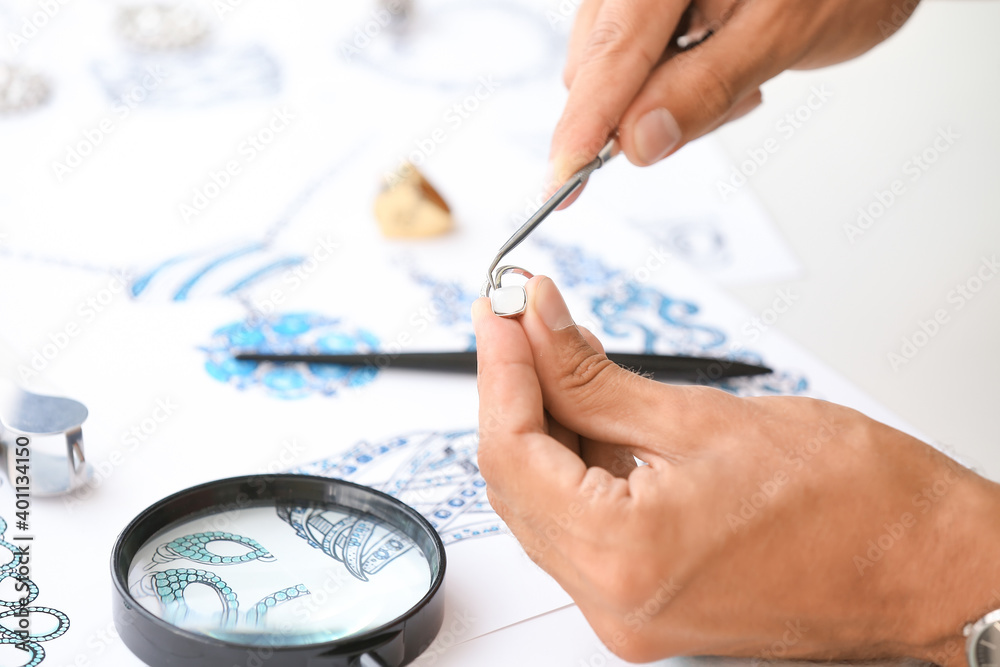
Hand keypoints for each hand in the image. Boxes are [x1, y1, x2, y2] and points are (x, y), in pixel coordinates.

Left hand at [473, 275, 999, 665]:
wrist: (929, 568)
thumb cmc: (857, 504)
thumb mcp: (703, 417)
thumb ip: (596, 376)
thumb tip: (538, 328)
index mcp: (623, 557)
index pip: (509, 452)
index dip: (499, 369)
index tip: (501, 314)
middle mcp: (614, 601)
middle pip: (518, 480)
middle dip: (515, 391)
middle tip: (522, 323)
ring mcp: (629, 610)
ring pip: (545, 503)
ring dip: (545, 425)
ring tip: (562, 353)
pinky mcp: (648, 604)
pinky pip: (583, 526)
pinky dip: (578, 464)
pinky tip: (594, 410)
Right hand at [551, 0, 920, 183]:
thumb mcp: (782, 35)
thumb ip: (705, 87)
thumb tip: (638, 140)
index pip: (611, 55)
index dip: (583, 124)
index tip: (563, 181)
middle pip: (600, 64)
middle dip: (640, 110)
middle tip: (722, 104)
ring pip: (616, 69)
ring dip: (663, 98)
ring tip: (740, 75)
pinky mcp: (653, 5)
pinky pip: (638, 60)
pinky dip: (674, 82)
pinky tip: (726, 63)